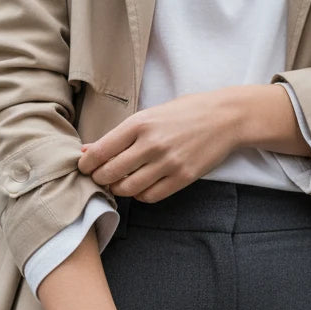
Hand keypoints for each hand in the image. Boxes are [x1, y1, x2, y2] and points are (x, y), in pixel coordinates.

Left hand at [77, 89, 242, 202]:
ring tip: (120, 183)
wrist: (225, 117)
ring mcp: (168, 162)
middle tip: (100, 177)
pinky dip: (140, 195)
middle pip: (110, 173)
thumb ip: (120, 135)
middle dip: (99, 179)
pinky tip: (140, 186)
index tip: (85, 166)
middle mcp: (152, 144)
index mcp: (140, 123)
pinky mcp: (183, 177)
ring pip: (128, 188)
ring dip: (118, 189)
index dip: (87, 164)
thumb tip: (87, 150)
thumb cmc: (185, 113)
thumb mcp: (150, 114)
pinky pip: (150, 196)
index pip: (100, 151)